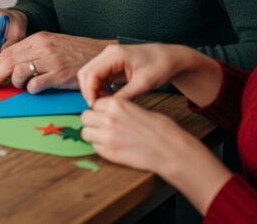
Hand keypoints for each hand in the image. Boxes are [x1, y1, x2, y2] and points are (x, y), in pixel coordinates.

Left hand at [0, 31, 114, 93]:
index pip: (7, 51)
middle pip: (8, 61)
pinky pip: (35, 85)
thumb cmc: (75, 53)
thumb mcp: (52, 44)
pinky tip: (34, 89)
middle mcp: (42, 47)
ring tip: (18, 86)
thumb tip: (9, 64)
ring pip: (18, 72)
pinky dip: (30, 89)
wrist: (101, 56)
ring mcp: (51, 61)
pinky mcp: (59, 75)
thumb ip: (32, 51)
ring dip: (14, 82)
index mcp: (38, 39)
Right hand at [77, 43, 222, 106]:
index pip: (90, 74)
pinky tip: (110, 98)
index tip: (95, 107)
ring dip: (93, 90)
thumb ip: (124, 96)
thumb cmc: (161, 67)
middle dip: (88, 92)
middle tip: (98, 108)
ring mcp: (108, 57)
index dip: (89, 92)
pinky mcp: (111, 63)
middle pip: (85, 73)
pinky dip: (99, 88)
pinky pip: (98, 76)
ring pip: (90, 75)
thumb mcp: (143, 84)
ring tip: (106, 104)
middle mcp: (108, 53)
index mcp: (115, 55)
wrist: (170, 58)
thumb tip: (109, 109)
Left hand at [80, 96, 231, 212]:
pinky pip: (95, 147)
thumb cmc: (161, 129)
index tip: (105, 114)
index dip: (100, 110)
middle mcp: (108, 119)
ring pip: (85, 133)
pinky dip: (101, 147)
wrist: (171, 150)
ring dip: (93, 134)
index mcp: (117, 105)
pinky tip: (114, 146)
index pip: (94, 104)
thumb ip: (120, 109)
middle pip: (85, 117)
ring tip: (106, 137)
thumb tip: (107, 111)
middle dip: (92, 121)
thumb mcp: (138, 109)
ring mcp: (107, 137)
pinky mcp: (109, 153)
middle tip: (102, 126)